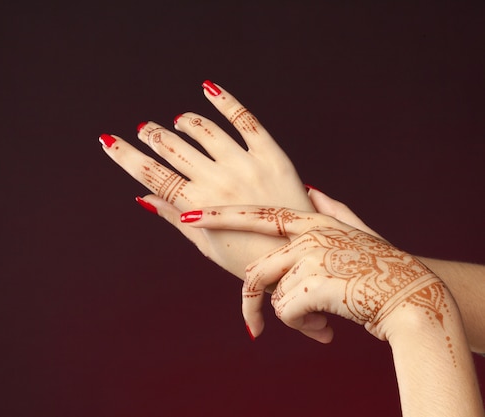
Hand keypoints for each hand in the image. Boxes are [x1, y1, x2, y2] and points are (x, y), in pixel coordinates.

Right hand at [100, 81, 313, 276]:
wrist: (301, 257)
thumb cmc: (249, 260)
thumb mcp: (206, 246)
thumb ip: (174, 217)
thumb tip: (142, 197)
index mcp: (197, 207)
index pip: (150, 174)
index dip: (125, 156)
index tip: (108, 140)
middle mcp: (218, 181)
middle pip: (171, 147)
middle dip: (151, 135)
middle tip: (146, 130)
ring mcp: (245, 165)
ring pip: (203, 130)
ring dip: (183, 122)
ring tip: (178, 123)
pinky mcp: (271, 154)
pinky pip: (244, 120)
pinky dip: (224, 102)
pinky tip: (208, 89)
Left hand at [180, 205, 449, 343]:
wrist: (412, 296)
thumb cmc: (382, 265)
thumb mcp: (354, 230)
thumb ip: (328, 207)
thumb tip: (309, 188)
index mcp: (312, 221)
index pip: (256, 215)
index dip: (220, 216)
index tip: (188, 214)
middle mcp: (307, 234)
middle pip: (256, 269)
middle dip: (248, 295)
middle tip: (241, 308)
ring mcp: (310, 255)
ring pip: (273, 292)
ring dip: (292, 314)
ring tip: (319, 319)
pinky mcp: (313, 281)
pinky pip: (286, 309)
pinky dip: (302, 324)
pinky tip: (325, 325)